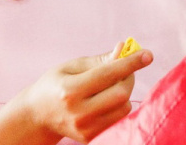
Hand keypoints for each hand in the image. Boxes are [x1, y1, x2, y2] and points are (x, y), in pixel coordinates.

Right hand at [9, 48, 149, 142]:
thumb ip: (99, 60)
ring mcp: (84, 128)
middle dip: (128, 77)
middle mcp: (78, 112)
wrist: (37, 117)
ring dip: (125, 91)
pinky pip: (118, 118)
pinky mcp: (90, 138)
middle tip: (124, 68)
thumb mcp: (71, 67)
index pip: (108, 74)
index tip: (148, 55)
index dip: (130, 63)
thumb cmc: (56, 85)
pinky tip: (105, 98)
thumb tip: (124, 49)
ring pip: (123, 106)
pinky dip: (119, 105)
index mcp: (70, 90)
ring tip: (111, 85)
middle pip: (120, 93)